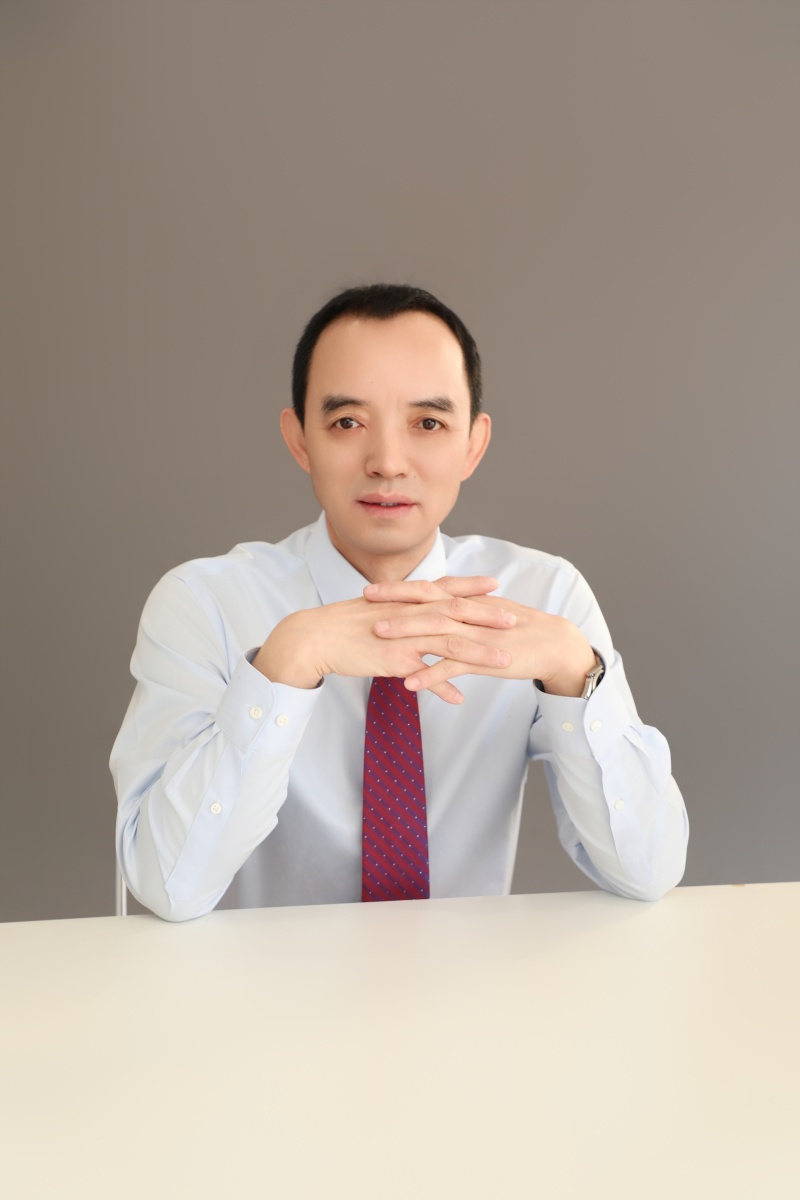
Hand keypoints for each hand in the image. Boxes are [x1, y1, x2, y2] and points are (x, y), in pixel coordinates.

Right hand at [253, 576, 511, 703]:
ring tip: (504, 662)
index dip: (471, 587)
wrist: (314, 636)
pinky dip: (441, 687)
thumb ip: (400, 615)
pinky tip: (459, 699)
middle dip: (487, 616)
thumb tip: (413, 616)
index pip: (444, 589)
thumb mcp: (379, 613)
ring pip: (448, 644)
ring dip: (478, 654)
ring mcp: (403, 637)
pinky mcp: (392, 660)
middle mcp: (409, 615)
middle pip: (455, 613)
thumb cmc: (344, 625)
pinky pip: (422, 676)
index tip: (495, 585)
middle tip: (515, 619)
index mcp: (406, 601)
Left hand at [364, 581, 596, 697]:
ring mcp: (477, 635)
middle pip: (427, 603)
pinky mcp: (486, 658)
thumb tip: (440, 610)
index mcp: (468, 602)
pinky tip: (409, 683)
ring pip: (436, 631)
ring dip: (407, 633)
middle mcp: (470, 613)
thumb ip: (464, 612)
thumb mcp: (487, 616)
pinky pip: (454, 666)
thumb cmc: (520, 632)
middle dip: (395, 602)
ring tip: (378, 637)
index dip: (399, 589)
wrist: (554, 645)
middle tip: (364, 601)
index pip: (429, 590)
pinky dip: (431, 674)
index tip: (372, 590)